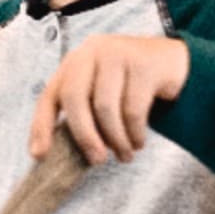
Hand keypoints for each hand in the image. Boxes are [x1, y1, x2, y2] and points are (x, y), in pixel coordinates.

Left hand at [29, 34, 190, 165]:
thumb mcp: (101, 91)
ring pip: (105, 107)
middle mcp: (90, 53)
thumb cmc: (130, 84)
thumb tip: (65, 153)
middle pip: (74, 98)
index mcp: (73, 63)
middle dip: (84, 136)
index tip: (40, 154)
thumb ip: (84, 112)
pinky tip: (138, 142)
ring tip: (125, 155)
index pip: (49, 95)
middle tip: (97, 160)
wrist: (174, 61)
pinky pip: (133, 108)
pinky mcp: (144, 64)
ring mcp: (117, 54)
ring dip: (115, 139)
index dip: (41, 126)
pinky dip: (134, 133)